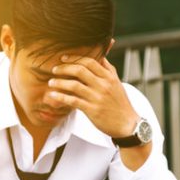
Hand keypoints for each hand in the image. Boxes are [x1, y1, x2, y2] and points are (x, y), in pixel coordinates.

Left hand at [48, 53, 153, 169]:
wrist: (128, 124)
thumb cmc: (120, 103)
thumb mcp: (117, 83)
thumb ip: (108, 69)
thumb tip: (101, 55)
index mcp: (109, 77)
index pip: (89, 61)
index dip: (74, 58)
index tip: (63, 58)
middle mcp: (103, 85)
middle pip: (80, 71)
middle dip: (64, 68)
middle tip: (54, 69)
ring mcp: (97, 98)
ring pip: (74, 85)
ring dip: (59, 82)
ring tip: (51, 82)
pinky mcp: (92, 110)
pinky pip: (73, 101)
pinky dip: (61, 97)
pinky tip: (53, 95)